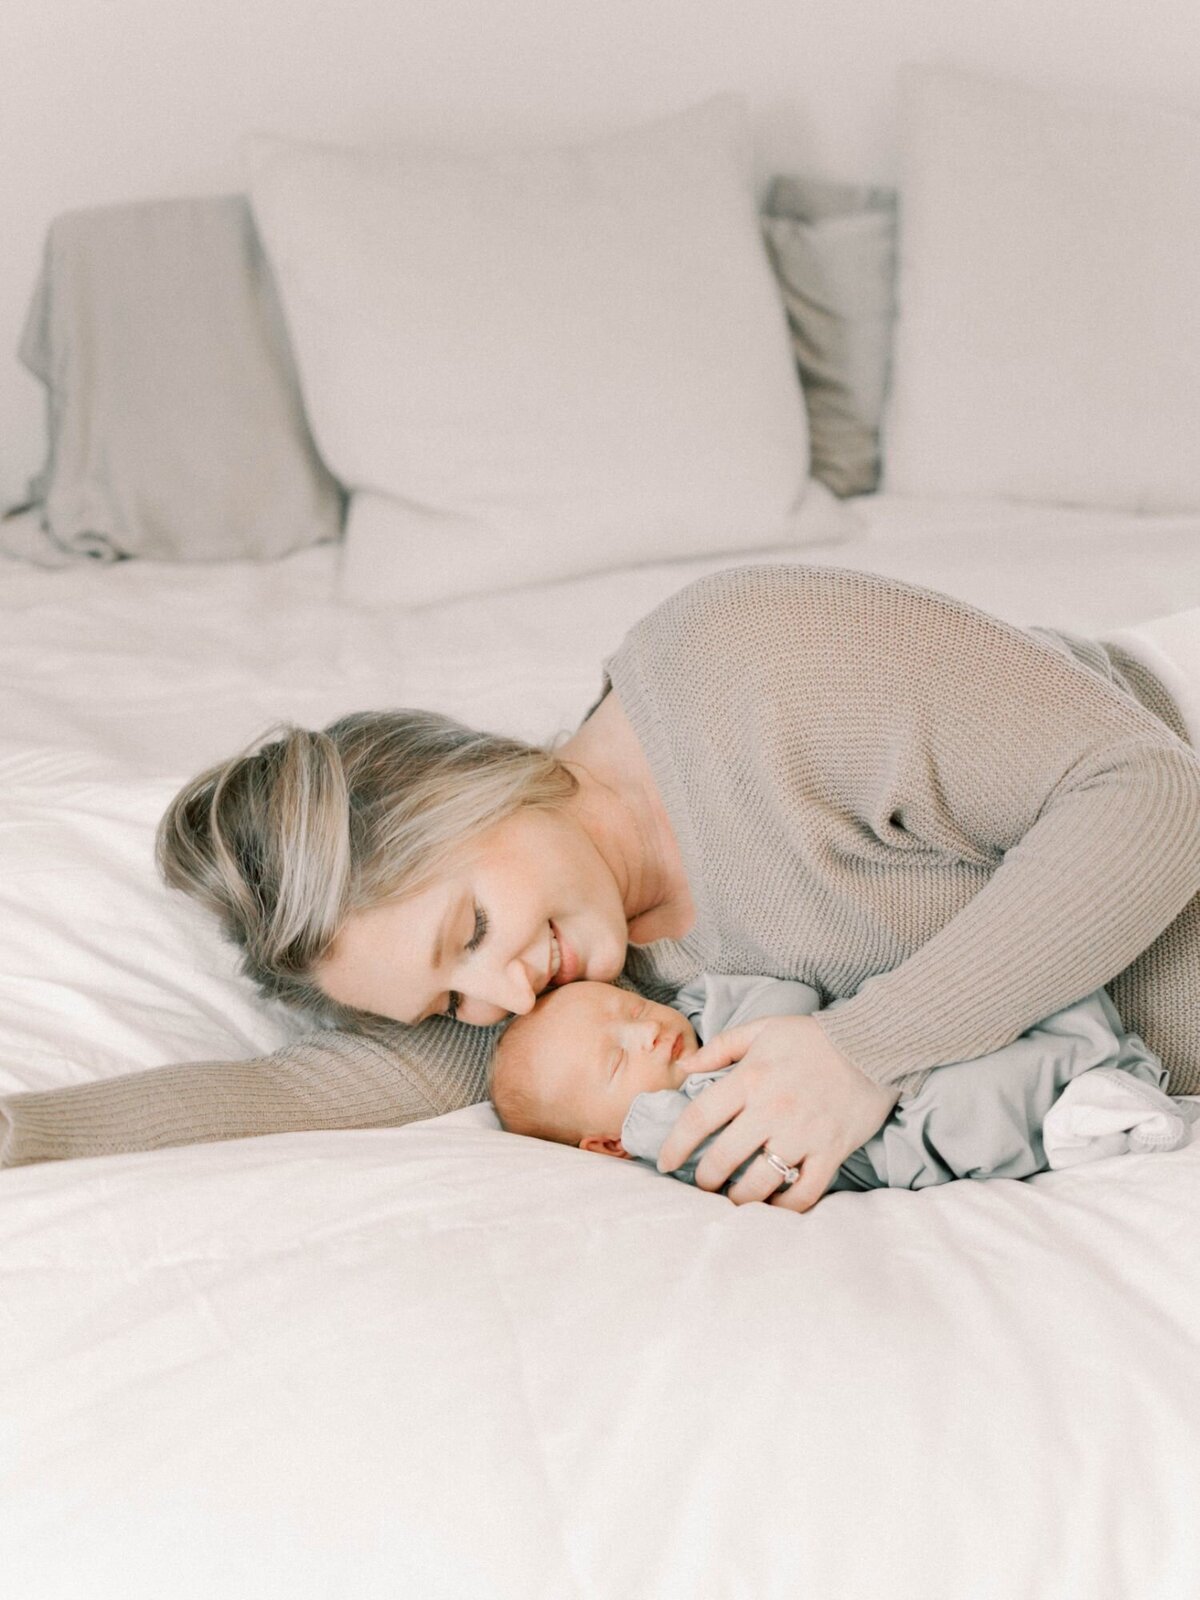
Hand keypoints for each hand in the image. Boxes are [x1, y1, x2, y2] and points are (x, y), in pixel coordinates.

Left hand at [657, 1015, 898, 1211]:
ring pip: (759, 1184)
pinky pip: (803, 1193)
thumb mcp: (763, 1029)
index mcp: (750, 1078)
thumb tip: (686, 1067)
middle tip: (702, 1184)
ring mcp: (803, 1135)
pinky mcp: (831, 1152)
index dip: (676, 1145)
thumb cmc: (813, 1037)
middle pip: (723, 1159)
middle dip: (705, 1179)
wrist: (874, 1044)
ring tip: (733, 1198)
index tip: (666, 1162)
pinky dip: (784, 1206)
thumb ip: (721, 1047)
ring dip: (739, 1198)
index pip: (699, 1118)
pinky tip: (773, 1204)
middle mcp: (772, 1110)